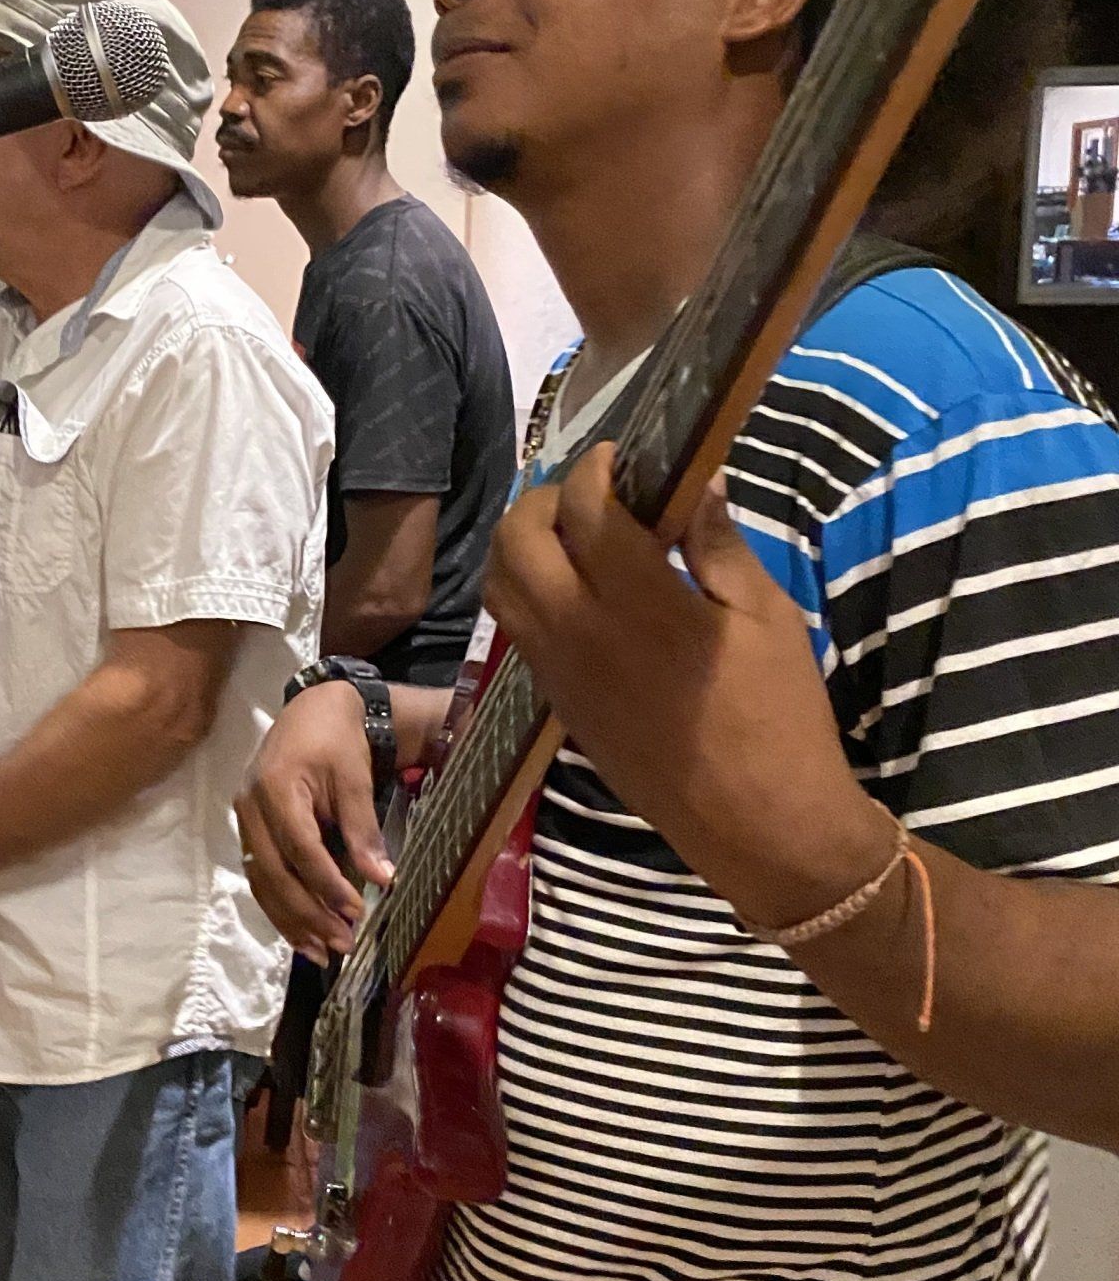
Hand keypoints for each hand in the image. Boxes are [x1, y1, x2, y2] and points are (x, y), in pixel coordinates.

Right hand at [237, 682, 393, 961]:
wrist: (312, 712)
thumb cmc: (336, 741)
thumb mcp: (354, 777)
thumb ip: (364, 828)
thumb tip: (383, 879)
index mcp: (275, 787)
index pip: (300, 848)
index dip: (326, 883)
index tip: (357, 910)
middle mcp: (250, 808)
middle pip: (274, 873)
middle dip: (308, 914)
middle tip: (342, 944)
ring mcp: (244, 821)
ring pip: (262, 882)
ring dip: (291, 921)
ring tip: (323, 952)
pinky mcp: (248, 832)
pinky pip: (260, 877)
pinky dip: (280, 908)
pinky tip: (302, 935)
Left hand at [482, 444, 883, 926]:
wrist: (758, 824)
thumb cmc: (778, 717)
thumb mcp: (768, 619)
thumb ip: (718, 546)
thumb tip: (698, 480)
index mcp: (641, 606)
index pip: (585, 511)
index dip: (595, 470)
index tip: (621, 457)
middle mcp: (581, 634)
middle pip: (518, 541)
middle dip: (545, 500)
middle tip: (592, 494)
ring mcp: (559, 673)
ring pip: (501, 586)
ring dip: (523, 545)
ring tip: (576, 535)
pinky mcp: (557, 704)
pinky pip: (517, 630)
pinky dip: (528, 591)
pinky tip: (578, 590)